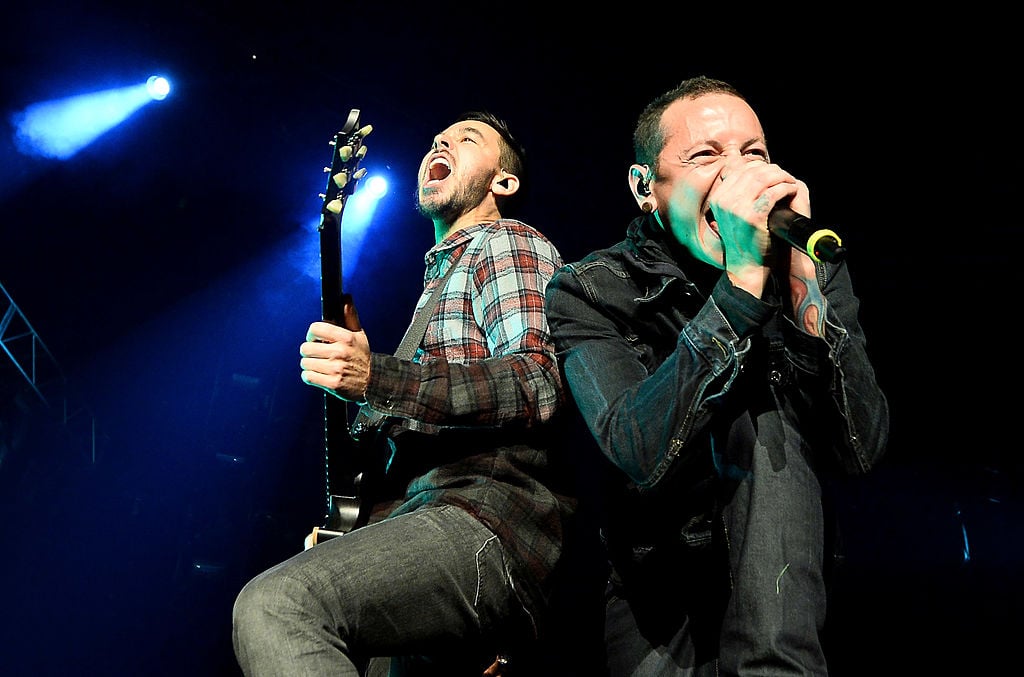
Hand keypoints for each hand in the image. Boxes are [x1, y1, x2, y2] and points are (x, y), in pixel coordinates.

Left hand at [300, 320, 370, 401]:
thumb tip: (346, 298)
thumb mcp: (359, 335)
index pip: (316, 328)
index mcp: (346, 338)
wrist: (372, 382)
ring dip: (310, 365)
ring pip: (305, 363)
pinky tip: (319, 375)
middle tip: (316, 354)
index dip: (311, 334)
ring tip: (320, 365)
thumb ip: (350, 316)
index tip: (314, 339)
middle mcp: (340, 352)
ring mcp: (336, 369)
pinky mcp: (332, 384)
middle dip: (309, 351)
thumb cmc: (362, 357)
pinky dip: (310, 376)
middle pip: (306, 347)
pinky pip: (307, 376)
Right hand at [711, 160, 808, 295]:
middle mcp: (724, 201)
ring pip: (764, 178)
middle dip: (773, 171)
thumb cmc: (744, 240)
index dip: (759, 167)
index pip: (739, 169)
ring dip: (782, 177)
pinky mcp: (753, 216)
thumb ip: (737, 195)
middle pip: (753, 171)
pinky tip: (792, 191)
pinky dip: (786, 188)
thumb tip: (751, 174)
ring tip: (790, 182)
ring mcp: (737, 208)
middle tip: (785, 177)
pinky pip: (773, 192)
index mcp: (718, 198)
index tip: (772, 172)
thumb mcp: (733, 214)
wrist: (746, 267)